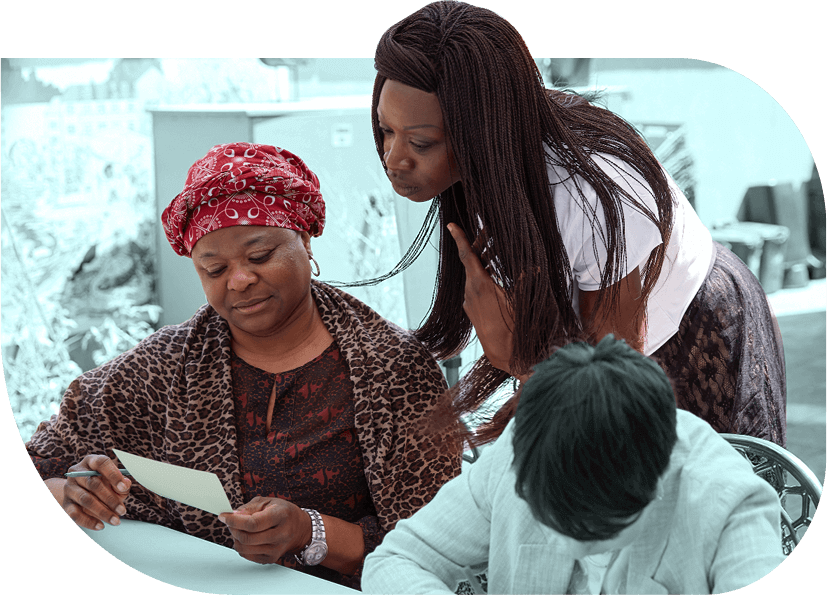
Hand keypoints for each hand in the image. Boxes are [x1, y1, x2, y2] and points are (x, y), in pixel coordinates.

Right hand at [62, 454, 131, 530]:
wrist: (80, 492)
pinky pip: (75, 514)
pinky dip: (89, 521)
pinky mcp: (66, 504)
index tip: (124, 488)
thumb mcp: (114, 481)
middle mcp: (77, 472)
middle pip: (93, 484)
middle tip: (122, 511)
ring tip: (116, 520)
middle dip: (110, 499)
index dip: (113, 475)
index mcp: (91, 461)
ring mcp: (69, 488)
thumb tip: (125, 485)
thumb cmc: (103, 484)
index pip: (101, 463)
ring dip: (102, 512)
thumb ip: (122, 483)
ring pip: (85, 499)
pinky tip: (101, 526)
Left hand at [219, 497, 311, 564]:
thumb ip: (249, 508)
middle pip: (247, 537)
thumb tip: (233, 515)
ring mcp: (276, 549)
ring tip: (238, 528)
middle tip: (229, 521)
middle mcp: (281, 535)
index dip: (235, 521)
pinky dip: (241, 545)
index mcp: (281, 517)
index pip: (253, 523)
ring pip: (244, 548)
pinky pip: (246, 555)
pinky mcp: (271, 559)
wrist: (300, 529)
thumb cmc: (283, 512)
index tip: (223, 516)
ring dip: (235, 537)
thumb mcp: (269, 502)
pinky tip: (246, 537)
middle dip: (233, 528)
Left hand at [448, 223, 515, 375]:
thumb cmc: (514, 326)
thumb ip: (525, 280)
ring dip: (483, 264)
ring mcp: (468, 302)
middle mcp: (469, 291)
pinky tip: (494, 280)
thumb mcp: (521, 299)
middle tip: (489, 235)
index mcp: (479, 284)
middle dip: (480, 248)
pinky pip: (473, 289)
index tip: (451, 225)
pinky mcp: (470, 312)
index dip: (459, 238)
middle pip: (471, 263)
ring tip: (495, 256)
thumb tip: (534, 267)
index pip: (467, 255)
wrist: (505, 354)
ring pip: (472, 276)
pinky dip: (481, 279)